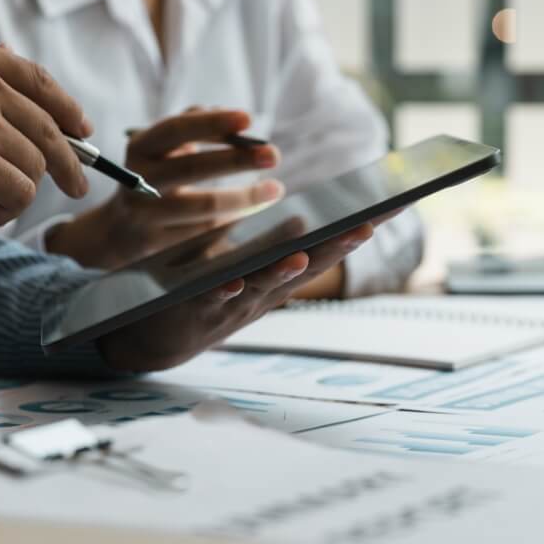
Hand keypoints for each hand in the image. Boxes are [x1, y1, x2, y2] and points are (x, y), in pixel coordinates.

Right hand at [0, 32, 92, 224]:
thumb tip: (19, 72)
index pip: (39, 81)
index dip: (68, 110)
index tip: (83, 131)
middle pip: (50, 129)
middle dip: (70, 165)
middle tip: (77, 188)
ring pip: (35, 167)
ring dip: (18, 192)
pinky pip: (21, 193)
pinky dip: (8, 209)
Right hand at [46, 108, 284, 268]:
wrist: (119, 229)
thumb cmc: (155, 176)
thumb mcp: (164, 147)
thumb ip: (195, 126)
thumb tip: (237, 122)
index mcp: (141, 147)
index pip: (177, 129)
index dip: (213, 123)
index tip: (248, 119)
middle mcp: (139, 180)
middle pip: (192, 169)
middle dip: (237, 160)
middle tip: (273, 155)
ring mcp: (147, 215)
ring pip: (203, 208)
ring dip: (244, 198)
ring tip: (275, 189)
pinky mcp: (160, 244)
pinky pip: (205, 232)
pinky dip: (233, 219)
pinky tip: (254, 209)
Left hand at [98, 223, 374, 371]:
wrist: (154, 337)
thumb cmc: (203, 295)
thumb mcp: (243, 267)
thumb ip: (269, 246)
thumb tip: (305, 217)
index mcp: (274, 278)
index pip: (321, 249)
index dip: (352, 230)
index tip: (388, 205)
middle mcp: (262, 294)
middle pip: (304, 269)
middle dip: (335, 249)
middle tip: (368, 224)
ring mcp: (231, 306)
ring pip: (262, 288)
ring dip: (282, 273)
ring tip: (304, 254)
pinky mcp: (196, 312)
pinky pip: (211, 301)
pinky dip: (224, 292)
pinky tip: (234, 280)